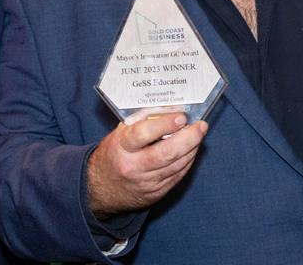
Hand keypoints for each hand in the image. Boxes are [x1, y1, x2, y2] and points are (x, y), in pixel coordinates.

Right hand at [86, 113, 207, 218]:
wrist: (101, 188)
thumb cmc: (115, 153)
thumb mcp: (121, 133)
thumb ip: (144, 119)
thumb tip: (172, 109)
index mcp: (121, 147)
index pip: (143, 134)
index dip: (164, 125)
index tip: (181, 117)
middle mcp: (133, 166)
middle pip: (166, 153)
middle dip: (188, 138)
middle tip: (200, 126)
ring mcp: (146, 182)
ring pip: (176, 165)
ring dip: (192, 148)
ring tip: (198, 134)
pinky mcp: (156, 193)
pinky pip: (177, 175)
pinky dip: (187, 160)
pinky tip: (191, 149)